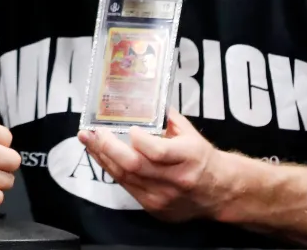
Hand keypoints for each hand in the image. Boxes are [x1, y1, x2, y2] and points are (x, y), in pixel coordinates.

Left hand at [77, 109, 232, 222]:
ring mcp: (162, 197)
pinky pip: (126, 187)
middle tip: (92, 133)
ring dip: (103, 158)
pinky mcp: (154, 207)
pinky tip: (102, 157)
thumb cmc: (202, 158)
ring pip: (125, 177)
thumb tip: (144, 100)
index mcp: (188, 157)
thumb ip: (167, 118)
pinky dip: (112, 170)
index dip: (139, 141)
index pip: (159, 151)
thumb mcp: (191, 134)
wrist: (218, 193)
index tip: (129, 128)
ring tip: (88, 141)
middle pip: (135, 166)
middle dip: (108, 148)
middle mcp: (175, 179)